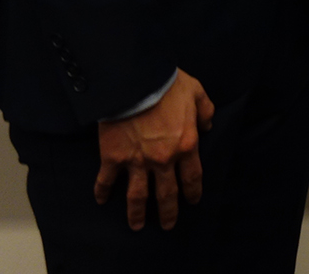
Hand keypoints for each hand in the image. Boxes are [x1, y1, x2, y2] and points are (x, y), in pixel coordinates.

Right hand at [93, 69, 213, 230]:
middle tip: (168, 225)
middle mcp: (163, 160)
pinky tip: (101, 201)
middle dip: (168, 212)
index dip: (192, 192)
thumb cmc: (168, 85)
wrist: (135, 81)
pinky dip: (103, 192)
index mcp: (186, 146)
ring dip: (137, 213)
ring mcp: (136, 161)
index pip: (192, 177)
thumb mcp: (197, 93)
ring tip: (137, 226)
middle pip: (166, 194)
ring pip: (137, 196)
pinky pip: (106, 180)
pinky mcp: (113, 157)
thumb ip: (205, 111)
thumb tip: (207, 127)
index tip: (192, 202)